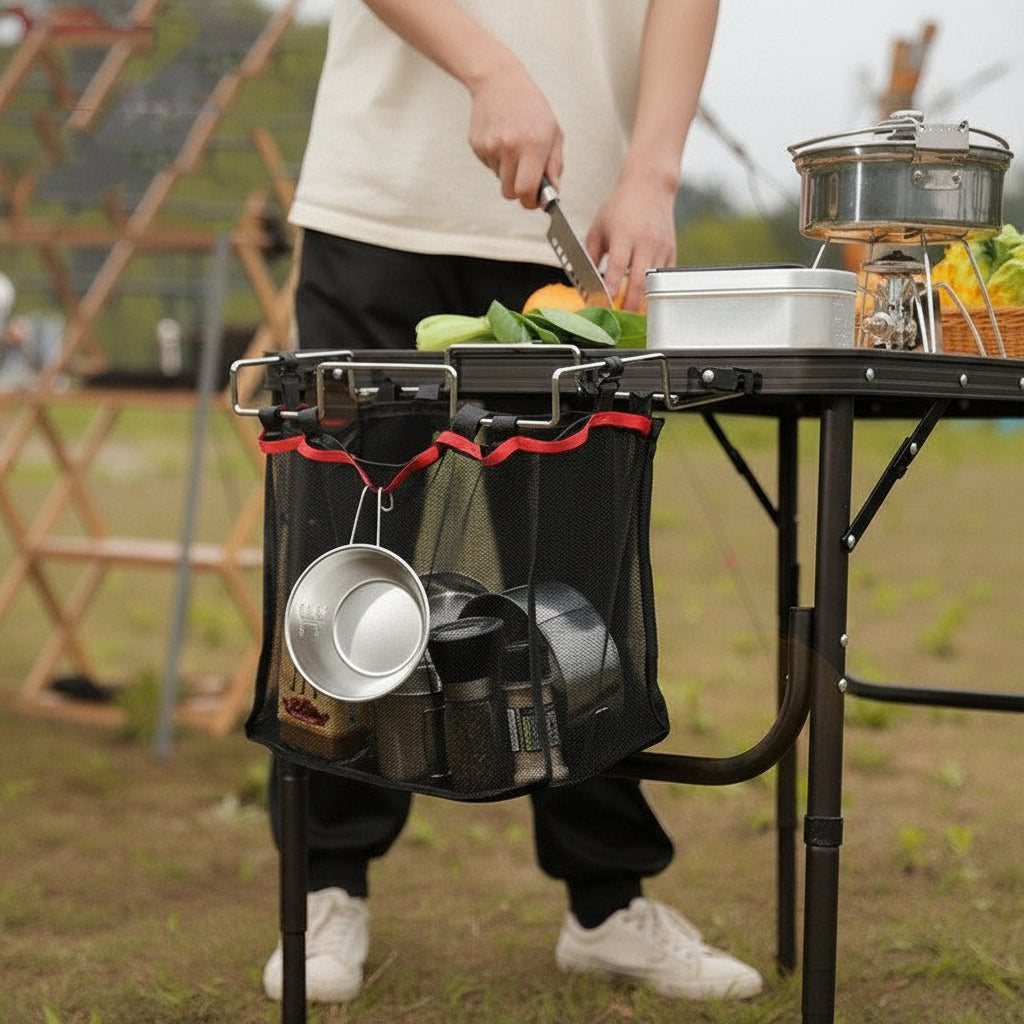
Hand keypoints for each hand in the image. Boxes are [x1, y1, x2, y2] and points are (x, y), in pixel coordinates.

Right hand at [467, 59, 562, 208]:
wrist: (499, 82)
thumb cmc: (530, 107)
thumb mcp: (554, 132)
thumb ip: (555, 166)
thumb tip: (552, 192)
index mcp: (532, 145)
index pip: (526, 191)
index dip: (530, 202)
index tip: (534, 200)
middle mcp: (509, 147)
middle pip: (509, 193)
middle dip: (519, 190)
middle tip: (525, 176)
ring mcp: (490, 147)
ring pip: (500, 179)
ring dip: (508, 171)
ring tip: (513, 146)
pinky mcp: (477, 145)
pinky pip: (489, 166)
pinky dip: (497, 160)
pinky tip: (501, 139)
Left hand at [586, 175, 677, 311]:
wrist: (650, 187)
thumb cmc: (621, 207)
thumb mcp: (598, 227)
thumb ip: (591, 254)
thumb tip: (585, 281)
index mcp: (623, 235)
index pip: (616, 267)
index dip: (609, 288)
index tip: (603, 304)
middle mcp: (644, 243)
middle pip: (639, 281)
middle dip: (628, 304)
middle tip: (619, 318)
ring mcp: (660, 248)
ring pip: (653, 284)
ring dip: (642, 301)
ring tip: (631, 313)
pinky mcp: (671, 252)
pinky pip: (663, 278)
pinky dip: (654, 290)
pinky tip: (644, 297)